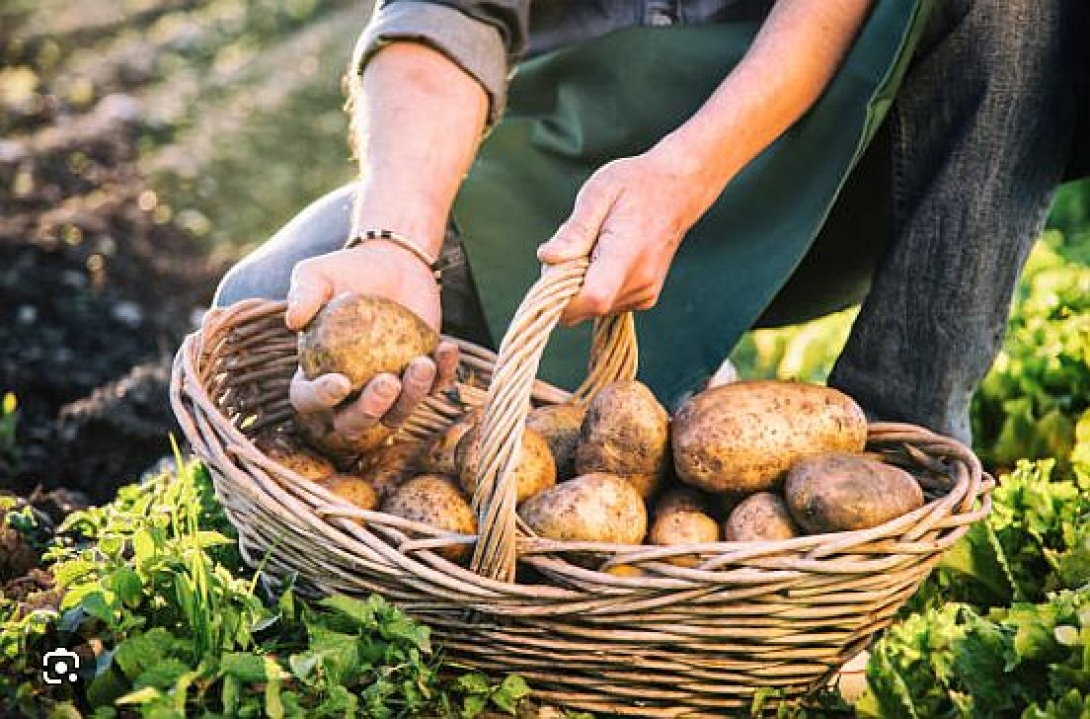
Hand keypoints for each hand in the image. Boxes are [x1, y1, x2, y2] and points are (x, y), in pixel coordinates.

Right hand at [285, 241, 458, 437]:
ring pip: (397, 414)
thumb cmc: (348, 271)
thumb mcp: (318, 274)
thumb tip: (293, 320)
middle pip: (354, 424)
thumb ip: (303, 293)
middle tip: (387, 382)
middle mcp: (350, 393)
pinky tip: (446, 348)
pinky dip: (444, 374)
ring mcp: (389, 390)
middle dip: (370, 411)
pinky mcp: (422, 380)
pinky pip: (435, 387)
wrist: (395, 265)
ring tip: (423, 363)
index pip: (308, 398)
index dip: (321, 398)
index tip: (341, 381)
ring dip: (412, 397)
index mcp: (316, 373)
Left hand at [536, 139, 726, 324]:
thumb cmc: (635, 185)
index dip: (562, 294)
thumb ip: (574, 230)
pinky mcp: (644, 299)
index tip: (554, 267)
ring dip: (579, 283)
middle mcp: (640, 282)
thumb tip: (548, 258)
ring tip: (594, 246)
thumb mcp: (598, 194)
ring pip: (589, 309)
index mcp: (628, 254)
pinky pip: (604, 305)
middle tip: (575, 245)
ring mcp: (645, 294)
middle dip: (564, 284)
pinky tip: (605, 257)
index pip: (592, 298)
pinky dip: (594, 285)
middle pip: (583, 308)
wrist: (678, 190)